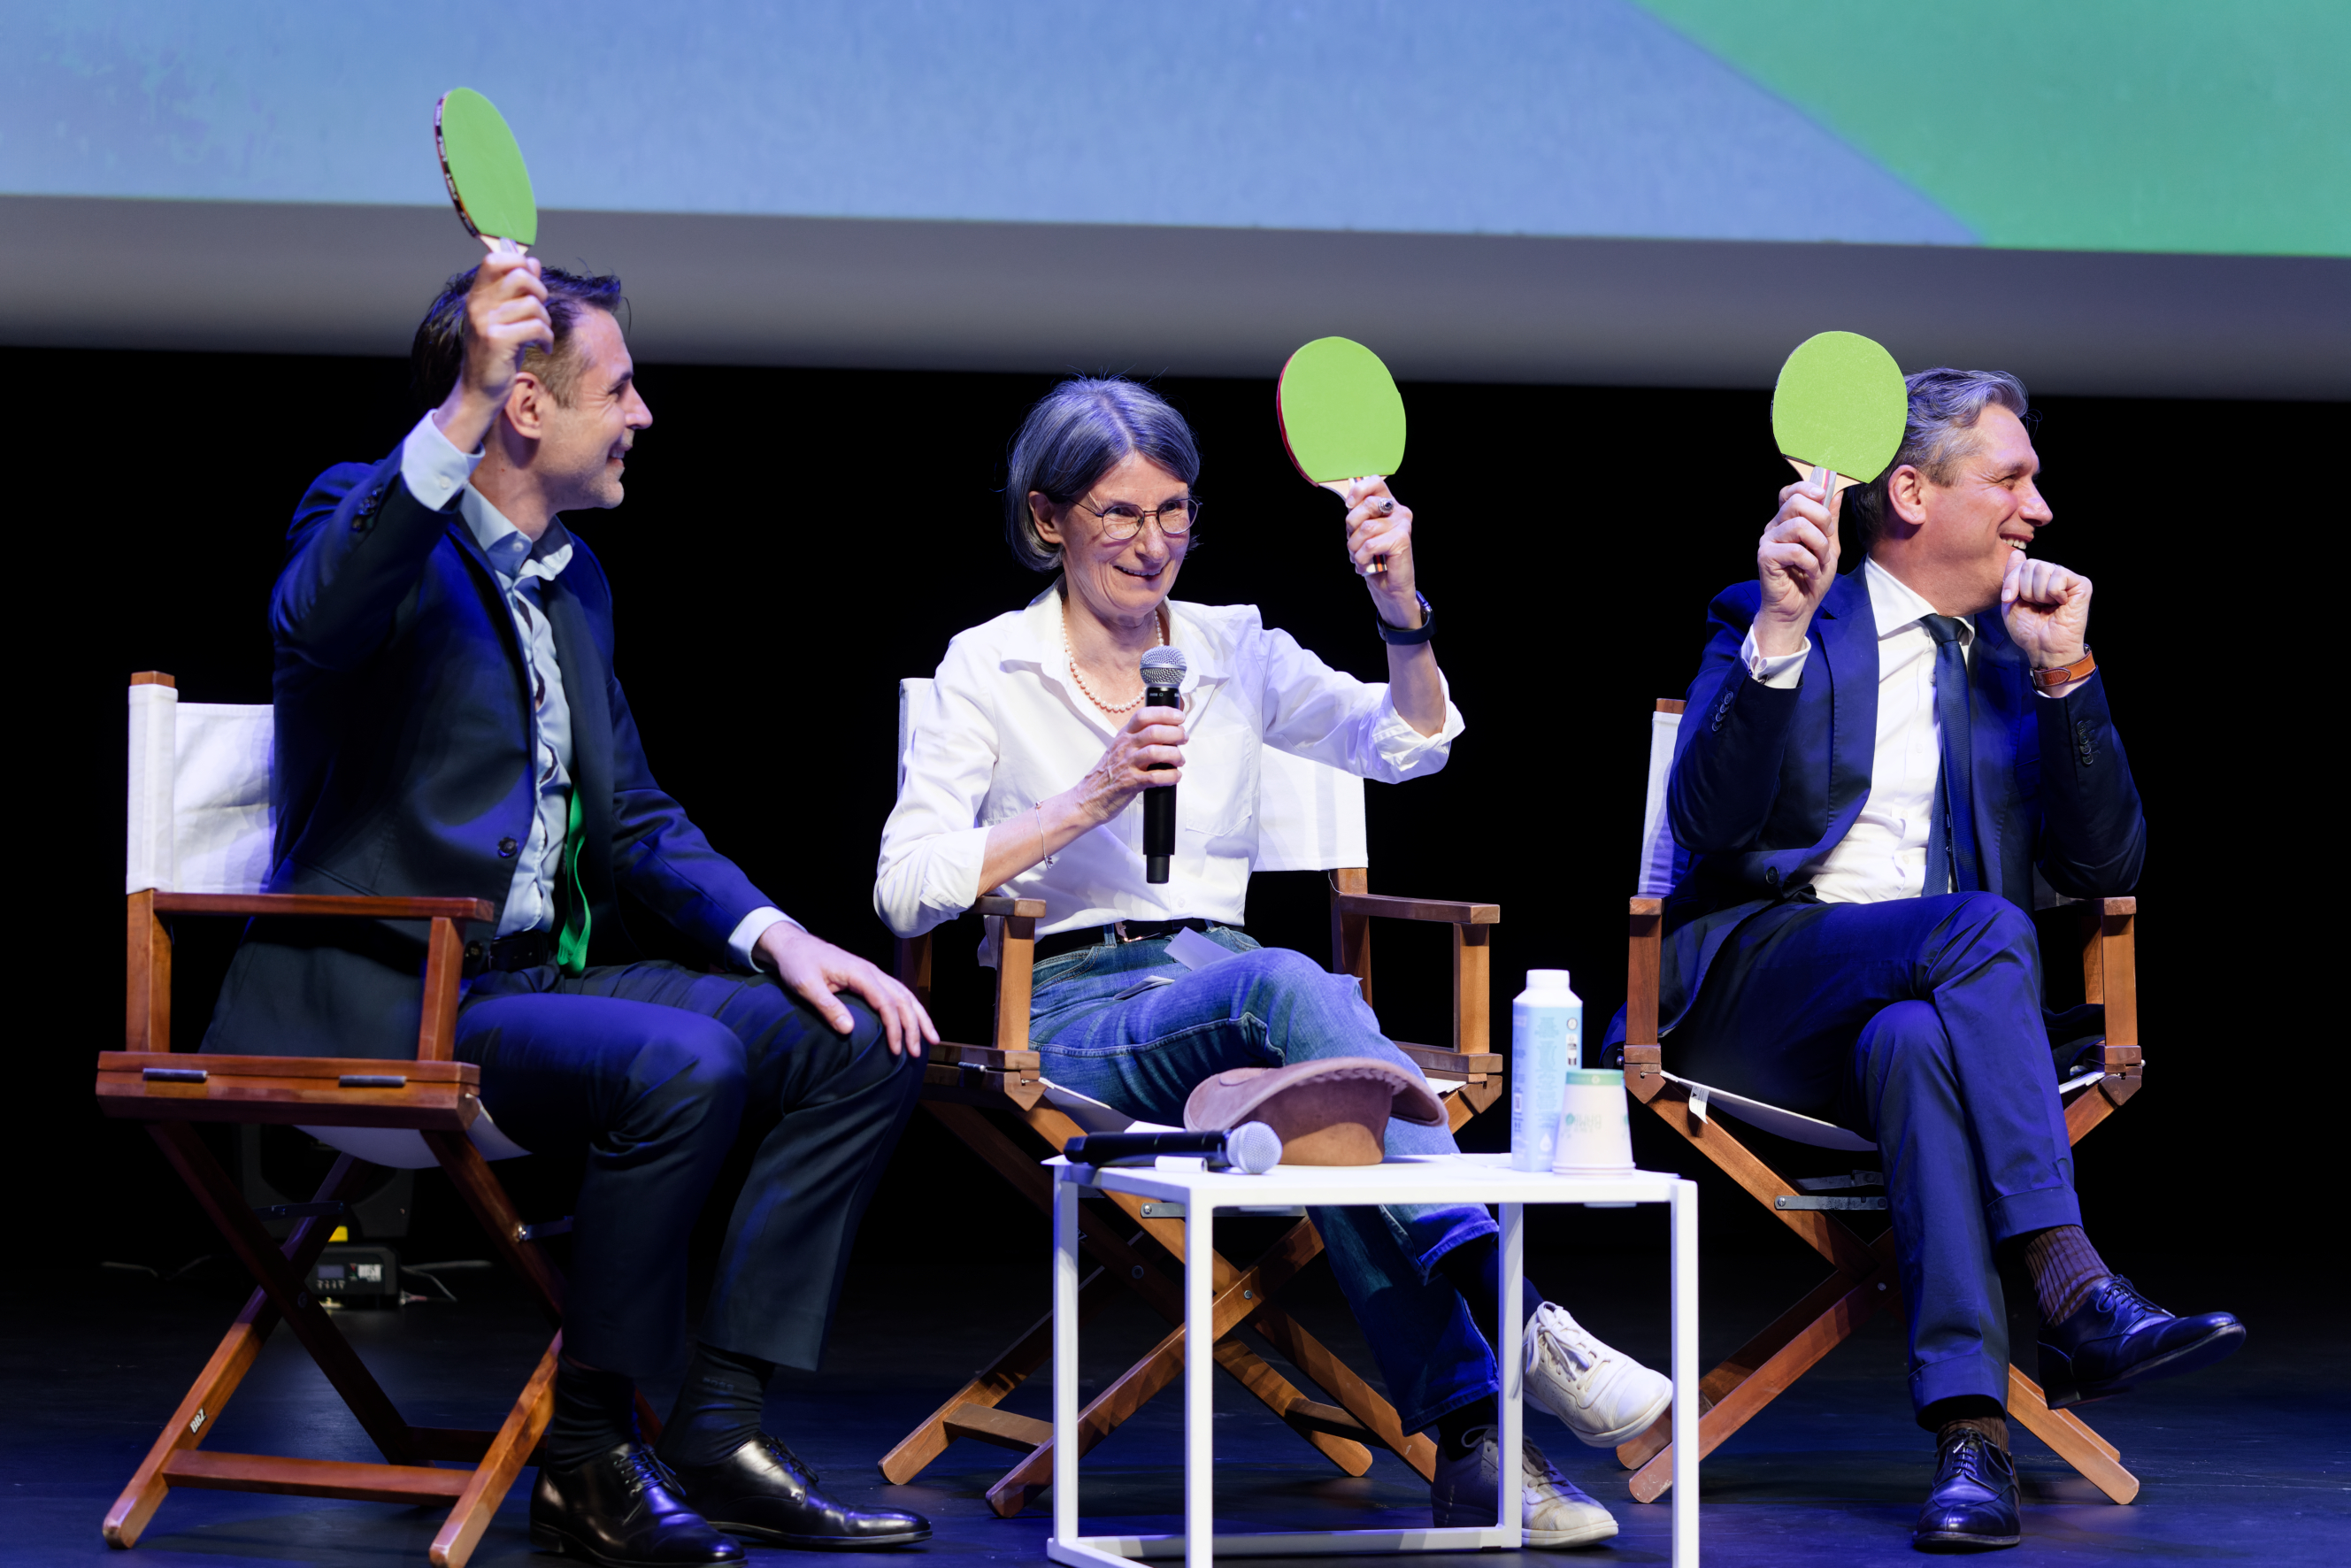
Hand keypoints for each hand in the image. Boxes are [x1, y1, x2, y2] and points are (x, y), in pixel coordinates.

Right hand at [431, 244, 551, 454]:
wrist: (479, 390)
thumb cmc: (496, 352)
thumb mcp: (506, 317)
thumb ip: (517, 290)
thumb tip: (533, 261)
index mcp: (477, 295)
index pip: (495, 260)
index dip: (519, 262)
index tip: (532, 282)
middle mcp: (478, 305)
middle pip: (519, 276)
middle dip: (540, 291)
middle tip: (540, 311)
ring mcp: (486, 322)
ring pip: (532, 304)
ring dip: (546, 321)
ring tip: (541, 336)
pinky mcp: (497, 341)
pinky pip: (535, 327)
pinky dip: (547, 338)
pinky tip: (543, 348)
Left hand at [756, 924, 936, 1056]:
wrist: (794, 945)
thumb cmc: (798, 965)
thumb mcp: (807, 986)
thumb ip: (828, 1006)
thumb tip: (849, 1031)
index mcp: (860, 973)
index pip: (887, 1003)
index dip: (895, 1028)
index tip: (896, 1050)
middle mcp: (872, 972)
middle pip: (903, 999)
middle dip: (914, 1026)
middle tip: (916, 1053)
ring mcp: (873, 973)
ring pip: (905, 994)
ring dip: (919, 1017)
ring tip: (930, 1039)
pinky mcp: (869, 978)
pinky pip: (897, 993)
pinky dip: (910, 1008)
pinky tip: (914, 1021)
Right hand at [1071, 704, 1185, 824]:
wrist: (1088, 798)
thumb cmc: (1108, 774)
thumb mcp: (1119, 749)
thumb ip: (1138, 739)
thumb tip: (1166, 733)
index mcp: (1124, 736)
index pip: (1144, 715)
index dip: (1165, 713)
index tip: (1180, 717)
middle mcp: (1125, 747)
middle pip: (1154, 731)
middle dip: (1175, 733)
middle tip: (1183, 739)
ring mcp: (1127, 764)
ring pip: (1156, 751)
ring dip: (1174, 755)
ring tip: (1180, 760)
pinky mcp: (1130, 783)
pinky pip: (1155, 777)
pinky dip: (1170, 776)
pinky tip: (1175, 776)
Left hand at [1329, 478, 1416, 602]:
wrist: (1389, 587)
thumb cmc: (1374, 559)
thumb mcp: (1361, 533)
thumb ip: (1359, 515)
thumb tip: (1349, 499)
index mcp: (1389, 505)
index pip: (1375, 482)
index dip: (1359, 490)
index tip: (1349, 505)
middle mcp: (1399, 512)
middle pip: (1368, 504)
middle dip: (1352, 526)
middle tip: (1354, 542)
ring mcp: (1402, 525)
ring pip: (1366, 528)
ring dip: (1354, 547)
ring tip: (1359, 557)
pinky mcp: (1402, 540)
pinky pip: (1370, 544)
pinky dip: (1361, 558)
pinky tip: (1364, 564)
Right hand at [1755, 469, 1842, 656]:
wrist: (1797, 610)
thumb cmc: (1810, 579)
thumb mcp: (1829, 547)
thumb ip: (1831, 521)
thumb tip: (1837, 493)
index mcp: (1787, 522)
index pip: (1790, 492)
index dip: (1806, 488)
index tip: (1822, 495)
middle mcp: (1774, 527)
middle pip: (1795, 502)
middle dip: (1821, 518)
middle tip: (1826, 539)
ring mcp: (1768, 541)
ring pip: (1798, 525)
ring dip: (1819, 546)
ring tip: (1819, 562)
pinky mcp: (1765, 557)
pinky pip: (1795, 550)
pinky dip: (1811, 563)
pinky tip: (1810, 573)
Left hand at [2000, 550, 2091, 669]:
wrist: (2043, 647)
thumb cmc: (2029, 629)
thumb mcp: (2010, 601)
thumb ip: (2012, 577)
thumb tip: (2017, 553)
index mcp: (2037, 578)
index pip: (2021, 563)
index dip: (2011, 582)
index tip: (2010, 599)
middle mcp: (2054, 575)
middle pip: (2031, 564)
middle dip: (2026, 589)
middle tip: (2035, 606)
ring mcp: (2068, 579)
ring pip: (2044, 568)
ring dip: (2039, 594)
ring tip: (2047, 606)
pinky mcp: (2082, 584)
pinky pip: (2059, 576)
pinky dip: (2053, 593)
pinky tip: (2060, 604)